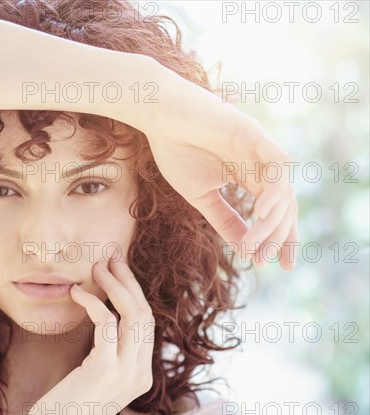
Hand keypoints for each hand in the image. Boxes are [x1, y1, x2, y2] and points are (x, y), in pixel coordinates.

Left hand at [22, 252, 154, 414]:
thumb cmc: (67, 407)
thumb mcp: (96, 378)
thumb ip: (109, 355)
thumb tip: (105, 321)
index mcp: (141, 374)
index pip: (147, 324)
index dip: (134, 293)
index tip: (119, 272)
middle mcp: (140, 372)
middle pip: (145, 314)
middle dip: (128, 281)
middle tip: (111, 258)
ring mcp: (126, 372)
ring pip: (133, 314)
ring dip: (115, 285)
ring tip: (97, 267)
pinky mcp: (104, 369)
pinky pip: (107, 323)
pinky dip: (94, 303)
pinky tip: (77, 294)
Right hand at [139, 64, 298, 270]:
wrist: (160, 118)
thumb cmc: (177, 152)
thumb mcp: (202, 197)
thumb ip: (225, 220)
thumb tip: (245, 250)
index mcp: (249, 178)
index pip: (274, 212)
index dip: (279, 238)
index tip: (274, 265)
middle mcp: (260, 165)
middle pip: (285, 205)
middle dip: (280, 236)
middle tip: (266, 261)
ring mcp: (259, 149)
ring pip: (283, 191)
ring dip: (272, 222)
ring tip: (255, 247)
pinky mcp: (254, 134)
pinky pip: (277, 166)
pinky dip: (274, 192)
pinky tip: (260, 214)